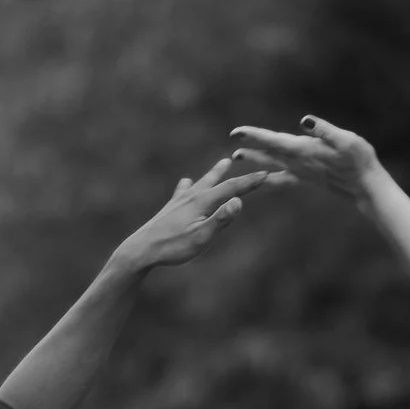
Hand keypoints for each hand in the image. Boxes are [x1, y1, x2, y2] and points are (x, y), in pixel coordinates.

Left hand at [120, 159, 267, 270]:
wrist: (142, 249)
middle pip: (216, 180)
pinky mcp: (170, 208)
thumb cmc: (173, 246)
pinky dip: (189, 185)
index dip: (250, 181)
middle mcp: (191, 196)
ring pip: (201, 182)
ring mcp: (179, 201)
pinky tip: (185, 185)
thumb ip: (221, 219)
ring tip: (222, 164)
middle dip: (234, 172)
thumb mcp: (202, 237)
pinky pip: (183, 191)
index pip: (232, 188)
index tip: (267, 174)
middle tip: (246, 159)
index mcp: (202, 201)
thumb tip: (239, 201)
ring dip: (214, 173)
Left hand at [228, 114, 382, 203]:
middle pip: (269, 154)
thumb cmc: (360, 160)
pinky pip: (284, 178)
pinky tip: (262, 178)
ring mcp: (303, 173)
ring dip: (255, 161)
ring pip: (273, 166)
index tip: (237, 132)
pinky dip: (270, 177)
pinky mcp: (308, 178)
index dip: (255, 136)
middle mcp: (300, 164)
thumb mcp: (346, 140)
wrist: (366, 186)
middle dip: (251, 147)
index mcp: (305, 151)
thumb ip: (324, 130)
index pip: (274, 141)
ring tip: (238, 157)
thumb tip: (304, 121)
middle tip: (232, 141)